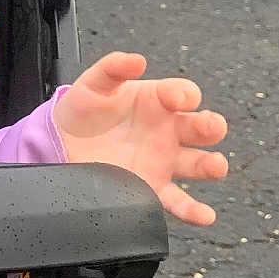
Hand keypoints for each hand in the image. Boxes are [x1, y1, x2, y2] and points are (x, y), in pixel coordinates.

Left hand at [53, 52, 227, 225]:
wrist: (62, 143)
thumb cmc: (85, 109)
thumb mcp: (95, 84)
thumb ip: (113, 68)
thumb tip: (136, 61)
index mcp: (159, 102)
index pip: (184, 94)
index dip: (184, 95)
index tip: (175, 99)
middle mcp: (168, 131)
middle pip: (202, 128)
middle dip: (210, 126)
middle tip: (208, 127)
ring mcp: (163, 161)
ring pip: (197, 164)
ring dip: (211, 165)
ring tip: (216, 166)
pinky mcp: (152, 188)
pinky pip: (178, 202)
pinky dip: (194, 211)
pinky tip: (205, 216)